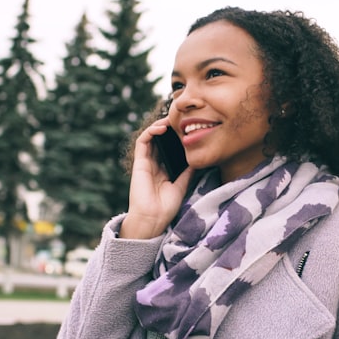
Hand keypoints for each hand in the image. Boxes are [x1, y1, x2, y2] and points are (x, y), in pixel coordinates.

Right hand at [120, 120, 193, 238]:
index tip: (188, 129)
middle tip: (181, 120)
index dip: (176, 137)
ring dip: (159, 126)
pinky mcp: (139, 163)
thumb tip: (199, 159)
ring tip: (171, 120)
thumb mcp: (182, 185)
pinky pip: (142, 142)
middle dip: (168, 129)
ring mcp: (145, 163)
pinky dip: (150, 132)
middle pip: (159, 140)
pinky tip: (161, 127)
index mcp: (164, 170)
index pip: (169, 148)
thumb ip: (188, 172)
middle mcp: (154, 164)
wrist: (153, 219)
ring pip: (150, 138)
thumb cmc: (166, 207)